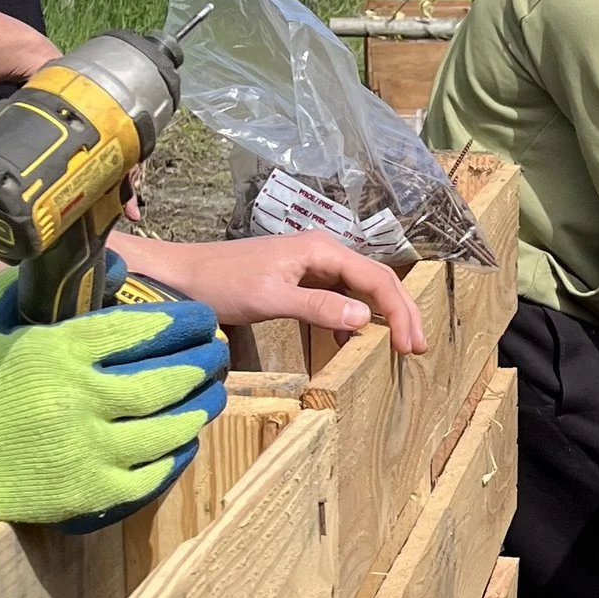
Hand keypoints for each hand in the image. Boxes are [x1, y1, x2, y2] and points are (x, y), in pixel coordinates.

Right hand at [0, 282, 229, 573]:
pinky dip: (174, 457)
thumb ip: (38, 286)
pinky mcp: (83, 495)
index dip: (183, 323)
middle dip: (201, 363)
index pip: (146, 330)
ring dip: (197, 409)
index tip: (201, 318)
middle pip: (168, 379)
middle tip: (216, 354)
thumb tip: (111, 269)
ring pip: (169, 430)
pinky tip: (183, 442)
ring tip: (211, 395)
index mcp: (59, 350)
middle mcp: (82, 400)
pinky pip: (150, 477)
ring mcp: (87, 452)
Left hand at [129, 234, 427, 353]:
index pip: (376, 278)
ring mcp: (311, 264)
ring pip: (359, 288)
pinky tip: (351, 339)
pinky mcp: (298, 278)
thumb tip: (365, 318)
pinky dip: (352, 317)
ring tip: (397, 345)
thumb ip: (318, 308)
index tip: (409, 346)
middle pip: (376, 279)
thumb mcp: (271, 299)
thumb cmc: (221, 283)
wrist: (182, 275)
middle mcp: (322, 251)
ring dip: (381, 315)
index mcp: (321, 250)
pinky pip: (338, 295)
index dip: (398, 312)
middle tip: (416, 348)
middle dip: (400, 312)